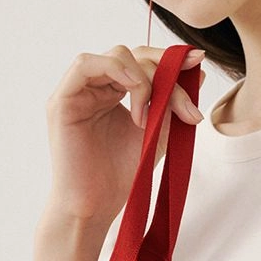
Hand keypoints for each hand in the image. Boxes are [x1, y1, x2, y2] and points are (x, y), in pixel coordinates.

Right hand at [44, 45, 204, 223]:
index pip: (144, 61)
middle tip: (184, 107)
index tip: (199, 61)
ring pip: (115, 55)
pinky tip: (133, 91)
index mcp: (115, 92)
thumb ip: (173, 102)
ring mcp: (77, 92)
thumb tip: (198, 72)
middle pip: (134, 55)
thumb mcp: (159, 131)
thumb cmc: (123, 174)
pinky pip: (85, 64)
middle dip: (165, 75)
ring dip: (142, 78)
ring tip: (148, 114)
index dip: (170, 58)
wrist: (97, 205)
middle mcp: (96, 87)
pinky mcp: (62, 100)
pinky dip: (115, 70)